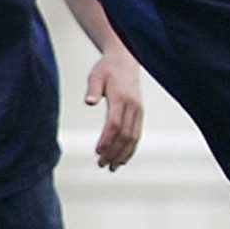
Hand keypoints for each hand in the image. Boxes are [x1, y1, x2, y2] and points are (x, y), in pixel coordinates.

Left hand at [83, 50, 143, 170]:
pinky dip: (130, 148)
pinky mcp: (139, 114)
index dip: (107, 139)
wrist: (125, 60)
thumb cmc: (107, 69)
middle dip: (114, 151)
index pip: (115, 123)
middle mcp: (133, 106)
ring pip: (133, 137)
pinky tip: (122, 159)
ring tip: (112, 167)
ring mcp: (138, 111)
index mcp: (121, 98)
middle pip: (125, 134)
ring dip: (123, 154)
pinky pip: (136, 134)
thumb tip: (90, 102)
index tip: (98, 151)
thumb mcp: (96, 75)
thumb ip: (93, 89)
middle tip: (102, 164)